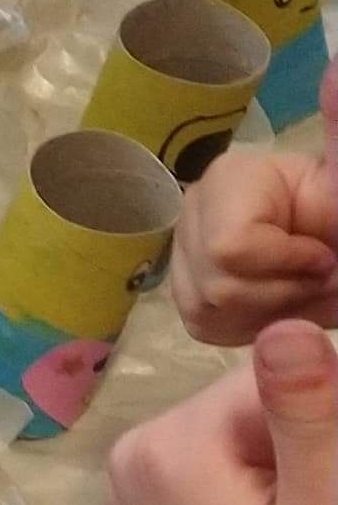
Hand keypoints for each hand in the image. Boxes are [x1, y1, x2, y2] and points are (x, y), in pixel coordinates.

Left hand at [106, 323, 337, 504]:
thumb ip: (310, 416)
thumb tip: (291, 322)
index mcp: (168, 446)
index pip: (280, 375)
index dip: (332, 422)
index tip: (333, 496)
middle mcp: (135, 456)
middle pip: (259, 407)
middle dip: (316, 449)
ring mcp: (138, 492)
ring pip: (250, 441)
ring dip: (303, 477)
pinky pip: (229, 478)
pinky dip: (275, 502)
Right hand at [170, 71, 337, 345]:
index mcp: (229, 179)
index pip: (232, 250)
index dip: (290, 265)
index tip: (325, 253)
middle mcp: (191, 209)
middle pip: (218, 287)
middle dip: (282, 292)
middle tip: (317, 274)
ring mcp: (181, 251)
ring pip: (209, 311)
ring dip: (270, 311)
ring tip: (300, 285)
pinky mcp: (185, 291)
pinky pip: (206, 324)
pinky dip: (251, 325)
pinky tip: (277, 300)